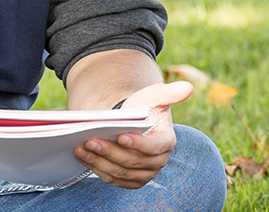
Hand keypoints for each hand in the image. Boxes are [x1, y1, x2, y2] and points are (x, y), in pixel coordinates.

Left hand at [73, 80, 192, 188]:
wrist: (131, 121)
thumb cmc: (144, 107)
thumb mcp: (155, 96)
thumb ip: (169, 93)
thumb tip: (188, 88)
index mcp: (167, 142)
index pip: (154, 148)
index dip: (138, 144)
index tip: (121, 136)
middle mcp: (158, 162)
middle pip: (132, 162)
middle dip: (110, 152)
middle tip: (90, 140)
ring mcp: (144, 174)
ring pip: (120, 172)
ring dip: (99, 162)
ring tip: (81, 148)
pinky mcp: (130, 181)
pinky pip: (113, 179)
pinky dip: (97, 169)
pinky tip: (82, 157)